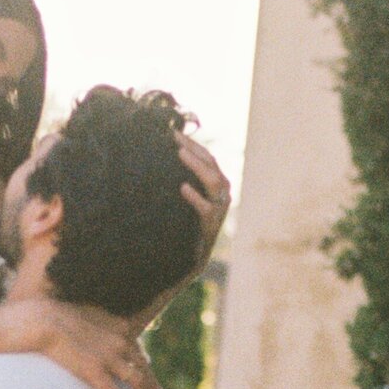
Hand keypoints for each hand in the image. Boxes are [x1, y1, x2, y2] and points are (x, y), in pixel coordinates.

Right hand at [0, 297, 158, 388]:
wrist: (43, 320)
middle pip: (142, 365)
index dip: (143, 362)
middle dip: (150, 380)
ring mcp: (109, 357)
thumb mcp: (86, 313)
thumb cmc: (57, 315)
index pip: (137, 348)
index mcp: (118, 327)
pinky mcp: (95, 371)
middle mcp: (119, 342)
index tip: (147, 369)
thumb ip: (98, 323)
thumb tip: (101, 330)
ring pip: (134, 379)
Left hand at [177, 128, 231, 270]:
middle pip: (211, 163)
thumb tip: (165, 156)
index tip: (173, 132)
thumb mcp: (187, 197)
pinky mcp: (212, 224)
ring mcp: (220, 208)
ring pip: (213, 181)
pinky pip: (206, 208)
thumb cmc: (187, 223)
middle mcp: (223, 192)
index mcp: (218, 183)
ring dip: (196, 166)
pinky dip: (195, 196)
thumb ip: (183, 178)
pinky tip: (183, 188)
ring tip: (180, 154)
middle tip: (174, 138)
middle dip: (193, 148)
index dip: (192, 143)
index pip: (207, 156)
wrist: (191, 257)